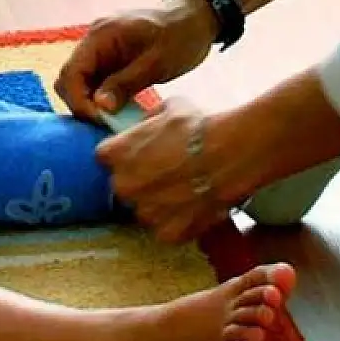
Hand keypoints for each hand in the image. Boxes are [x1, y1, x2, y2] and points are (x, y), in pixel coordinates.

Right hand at [56, 0, 217, 121]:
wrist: (195, 19)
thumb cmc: (180, 36)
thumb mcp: (157, 62)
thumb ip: (126, 83)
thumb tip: (99, 106)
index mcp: (100, 35)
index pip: (71, 72)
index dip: (79, 100)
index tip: (99, 121)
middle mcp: (94, 41)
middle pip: (70, 79)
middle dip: (82, 104)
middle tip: (104, 125)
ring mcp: (101, 51)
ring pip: (81, 84)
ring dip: (91, 104)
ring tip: (111, 123)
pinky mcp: (110, 61)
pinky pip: (96, 83)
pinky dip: (102, 100)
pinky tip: (116, 114)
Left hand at [96, 98, 252, 243]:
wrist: (232, 153)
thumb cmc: (201, 126)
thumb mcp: (169, 107)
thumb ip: (150, 120)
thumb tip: (149, 125)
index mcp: (114, 154)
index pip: (107, 157)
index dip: (127, 155)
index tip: (143, 153)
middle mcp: (123, 186)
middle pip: (126, 187)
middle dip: (142, 181)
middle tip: (169, 172)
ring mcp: (144, 213)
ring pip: (147, 210)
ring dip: (161, 204)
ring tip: (187, 190)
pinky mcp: (168, 233)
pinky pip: (169, 230)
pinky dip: (181, 223)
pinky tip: (196, 207)